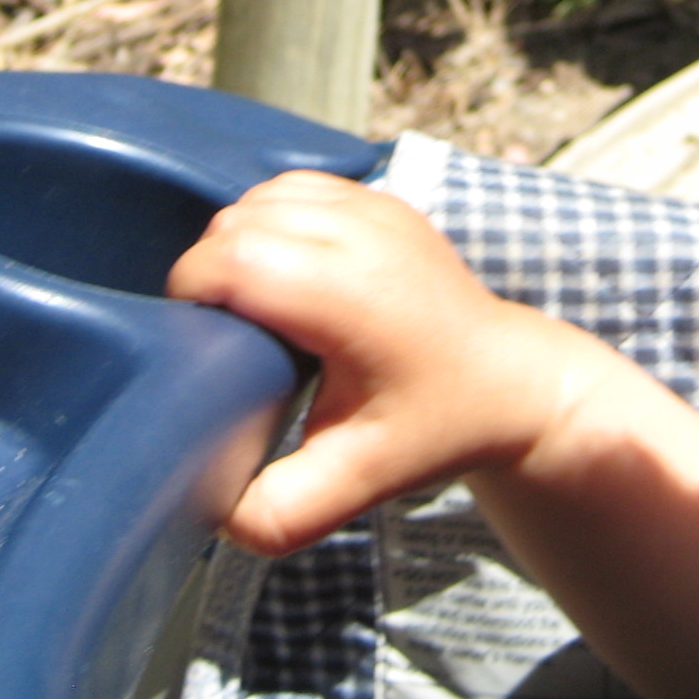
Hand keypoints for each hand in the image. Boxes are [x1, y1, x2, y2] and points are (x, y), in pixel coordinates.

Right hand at [167, 171, 597, 554]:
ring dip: (235, 241)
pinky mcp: (380, 198)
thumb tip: (211, 512)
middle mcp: (364, 236)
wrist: (507, 382)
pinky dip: (269, 218)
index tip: (199, 343)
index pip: (232, 258)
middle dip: (206, 272)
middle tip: (220, 334)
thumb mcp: (353, 486)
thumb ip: (276, 512)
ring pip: (259, 197)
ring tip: (248, 304)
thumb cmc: (431, 429)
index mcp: (352, 297)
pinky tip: (280, 270)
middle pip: (236, 223)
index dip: (191, 294)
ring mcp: (376, 208)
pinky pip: (292, 186)